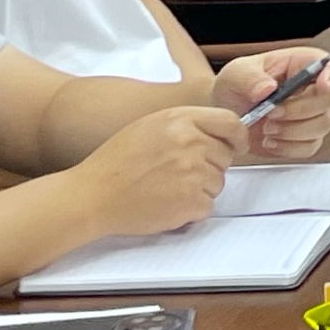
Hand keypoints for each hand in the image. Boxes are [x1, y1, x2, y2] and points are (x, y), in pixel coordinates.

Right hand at [71, 101, 242, 237]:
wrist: (91, 196)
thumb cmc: (116, 162)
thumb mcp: (151, 127)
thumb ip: (187, 125)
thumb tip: (222, 133)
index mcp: (180, 119)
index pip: (231, 122)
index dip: (237, 137)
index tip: (236, 146)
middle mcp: (190, 142)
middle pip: (226, 156)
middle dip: (210, 166)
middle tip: (177, 174)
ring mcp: (192, 172)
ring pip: (218, 183)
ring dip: (199, 189)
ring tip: (166, 188)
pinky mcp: (190, 201)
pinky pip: (207, 206)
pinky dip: (192, 210)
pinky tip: (167, 204)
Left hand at [212, 51, 329, 159]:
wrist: (225, 115)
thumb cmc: (234, 88)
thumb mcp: (235, 74)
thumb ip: (249, 78)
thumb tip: (268, 88)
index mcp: (300, 64)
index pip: (327, 64)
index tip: (321, 86)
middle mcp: (311, 88)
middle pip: (327, 99)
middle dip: (299, 110)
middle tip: (271, 114)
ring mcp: (311, 115)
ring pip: (322, 125)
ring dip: (293, 131)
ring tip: (267, 129)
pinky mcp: (304, 138)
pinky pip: (310, 147)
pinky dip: (289, 147)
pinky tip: (270, 142)